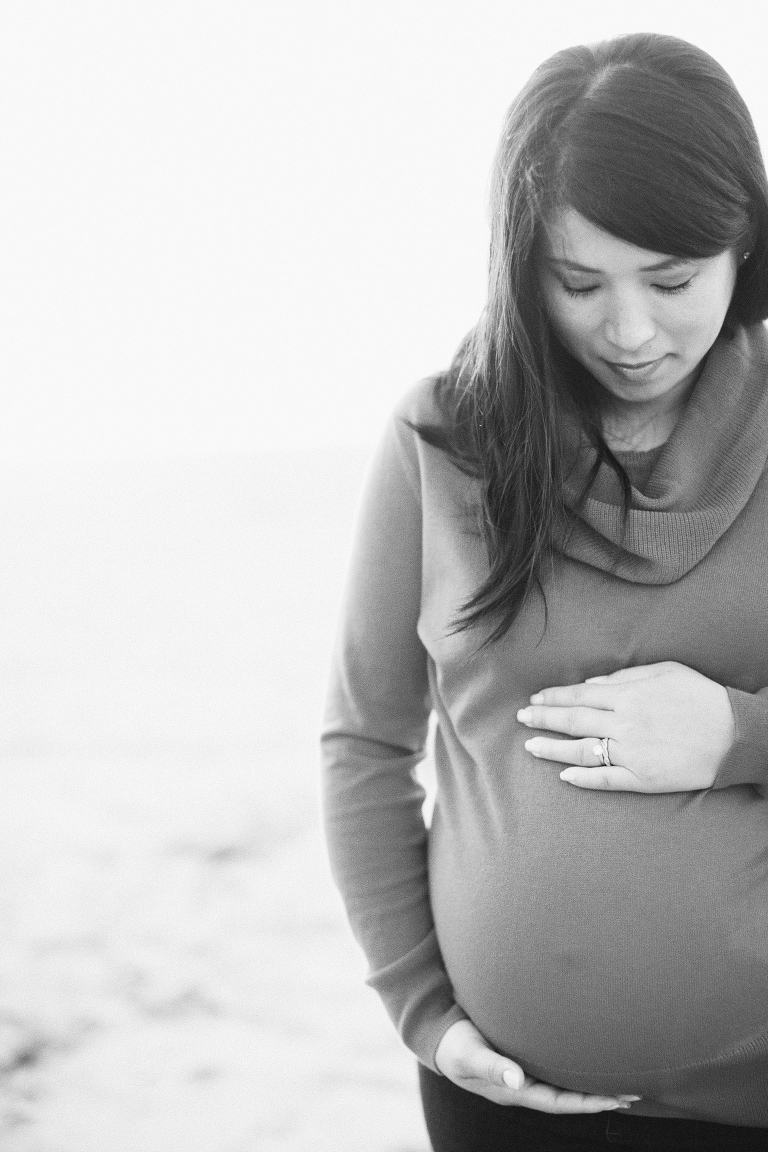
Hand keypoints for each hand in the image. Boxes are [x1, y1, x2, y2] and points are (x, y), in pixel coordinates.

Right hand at [434, 1020, 638, 1112]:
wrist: (438, 1033)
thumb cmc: (453, 1043)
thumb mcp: (468, 1054)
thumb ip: (491, 1065)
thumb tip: (516, 1080)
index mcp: (513, 1089)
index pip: (557, 1101)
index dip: (586, 1102)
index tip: (613, 1100)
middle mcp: (524, 1084)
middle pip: (568, 1096)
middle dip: (599, 1096)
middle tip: (632, 1092)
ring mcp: (524, 1071)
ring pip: (564, 1082)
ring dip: (591, 1082)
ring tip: (620, 1079)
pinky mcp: (522, 1054)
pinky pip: (555, 1066)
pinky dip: (575, 1065)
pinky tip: (589, 1057)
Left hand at [518, 661, 734, 791]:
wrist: (735, 734)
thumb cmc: (702, 698)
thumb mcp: (665, 672)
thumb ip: (625, 677)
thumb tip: (592, 684)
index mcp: (628, 696)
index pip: (579, 696)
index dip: (554, 697)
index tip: (535, 698)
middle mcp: (624, 724)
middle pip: (573, 721)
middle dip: (543, 718)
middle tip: (521, 718)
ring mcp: (631, 754)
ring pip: (581, 751)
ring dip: (552, 749)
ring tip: (530, 747)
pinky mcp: (642, 779)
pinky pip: (606, 780)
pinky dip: (583, 779)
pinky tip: (564, 776)